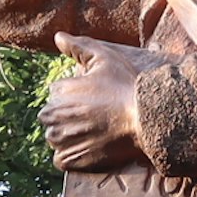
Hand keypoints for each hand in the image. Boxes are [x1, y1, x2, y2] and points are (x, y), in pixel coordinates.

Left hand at [41, 49, 146, 170]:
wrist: (144, 121)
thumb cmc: (125, 87)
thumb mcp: (104, 58)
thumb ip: (78, 46)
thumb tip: (58, 36)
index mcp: (58, 92)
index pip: (58, 94)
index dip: (77, 95)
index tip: (95, 98)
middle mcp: (53, 117)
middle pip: (53, 116)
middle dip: (68, 116)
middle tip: (95, 116)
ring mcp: (61, 140)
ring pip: (56, 137)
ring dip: (69, 135)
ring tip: (93, 131)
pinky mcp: (71, 160)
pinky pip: (61, 159)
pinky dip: (71, 155)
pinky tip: (88, 147)